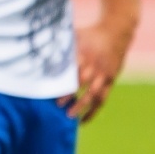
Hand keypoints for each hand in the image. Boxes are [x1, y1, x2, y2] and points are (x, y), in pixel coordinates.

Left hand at [61, 0, 139, 123]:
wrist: (117, 32)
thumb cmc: (90, 34)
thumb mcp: (76, 34)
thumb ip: (60, 43)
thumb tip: (37, 45)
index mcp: (85, 53)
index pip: (73, 69)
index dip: (64, 80)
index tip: (53, 89)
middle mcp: (95, 65)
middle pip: (83, 82)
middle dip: (71, 94)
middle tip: (58, 105)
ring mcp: (104, 74)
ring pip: (94, 93)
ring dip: (82, 105)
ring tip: (70, 116)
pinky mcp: (110, 81)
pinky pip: (103, 99)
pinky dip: (94, 111)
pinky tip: (83, 121)